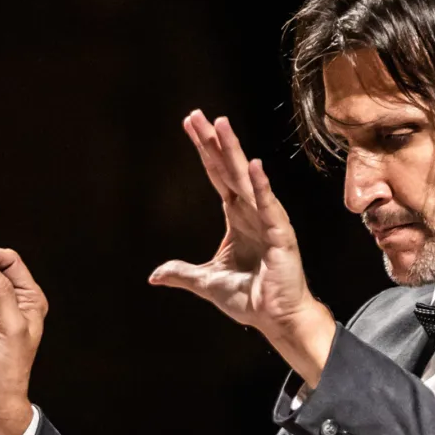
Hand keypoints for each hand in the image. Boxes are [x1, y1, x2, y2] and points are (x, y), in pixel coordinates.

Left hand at [150, 112, 337, 383]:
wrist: (276, 319)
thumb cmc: (251, 298)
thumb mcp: (206, 282)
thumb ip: (182, 274)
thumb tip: (154, 275)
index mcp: (237, 218)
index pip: (217, 176)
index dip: (204, 151)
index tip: (191, 125)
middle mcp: (252, 212)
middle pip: (228, 169)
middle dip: (213, 141)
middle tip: (197, 114)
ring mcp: (267, 220)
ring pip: (246, 178)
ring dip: (234, 151)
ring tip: (221, 124)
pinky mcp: (280, 235)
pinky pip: (268, 206)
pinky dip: (260, 185)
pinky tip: (252, 165)